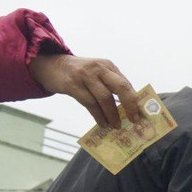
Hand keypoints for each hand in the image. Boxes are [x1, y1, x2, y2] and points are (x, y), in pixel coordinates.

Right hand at [28, 53, 142, 129]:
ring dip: (112, 115)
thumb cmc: (79, 74)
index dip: (135, 101)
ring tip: (116, 126)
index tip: (141, 115)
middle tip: (133, 120)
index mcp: (108, 66)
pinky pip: (90, 104)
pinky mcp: (72, 84)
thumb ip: (112, 85)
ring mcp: (85, 75)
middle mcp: (99, 68)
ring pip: (105, 98)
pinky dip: (98, 116)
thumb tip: (131, 107)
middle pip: (121, 87)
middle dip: (130, 106)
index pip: (127, 84)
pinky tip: (102, 123)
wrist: (50, 65)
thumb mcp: (97, 73)